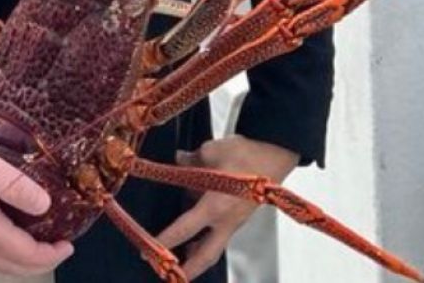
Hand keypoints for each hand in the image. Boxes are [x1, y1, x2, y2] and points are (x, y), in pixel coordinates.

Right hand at [0, 129, 72, 276]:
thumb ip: (15, 184)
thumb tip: (45, 205)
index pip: (28, 256)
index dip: (53, 254)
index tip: (69, 242)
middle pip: (16, 267)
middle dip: (42, 261)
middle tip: (60, 244)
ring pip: (1, 263)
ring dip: (24, 259)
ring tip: (41, 239)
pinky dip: (7, 252)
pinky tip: (12, 232)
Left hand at [154, 135, 299, 279]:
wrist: (276, 155)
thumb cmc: (247, 155)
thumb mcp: (211, 152)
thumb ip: (190, 161)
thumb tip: (179, 159)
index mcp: (215, 205)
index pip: (184, 229)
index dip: (165, 241)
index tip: (148, 251)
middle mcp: (226, 220)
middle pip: (206, 255)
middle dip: (189, 269)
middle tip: (171, 276)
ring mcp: (235, 221)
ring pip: (214, 246)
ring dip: (197, 254)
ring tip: (179, 258)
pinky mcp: (239, 217)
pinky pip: (219, 234)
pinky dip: (204, 237)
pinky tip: (194, 233)